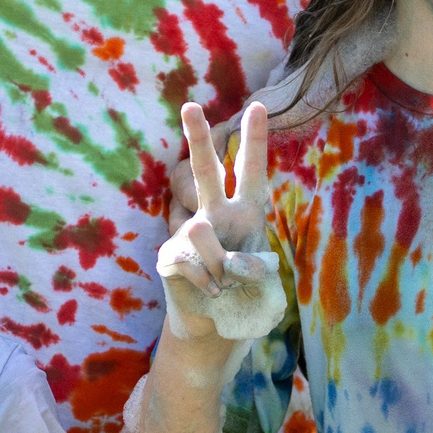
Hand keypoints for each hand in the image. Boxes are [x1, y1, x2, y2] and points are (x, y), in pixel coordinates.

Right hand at [157, 102, 281, 341]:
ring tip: (225, 283)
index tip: (258, 105)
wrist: (216, 327)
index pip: (251, 172)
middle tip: (190, 105)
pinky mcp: (169, 254)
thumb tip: (229, 260)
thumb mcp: (264, 285)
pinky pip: (187, 259)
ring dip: (220, 265)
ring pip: (201, 230)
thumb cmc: (246, 299)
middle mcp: (216, 214)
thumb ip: (254, 269)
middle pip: (206, 171)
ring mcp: (189, 232)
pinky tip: (211, 292)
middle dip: (199, 138)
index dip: (254, 140)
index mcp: (246, 213)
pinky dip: (206, 282)